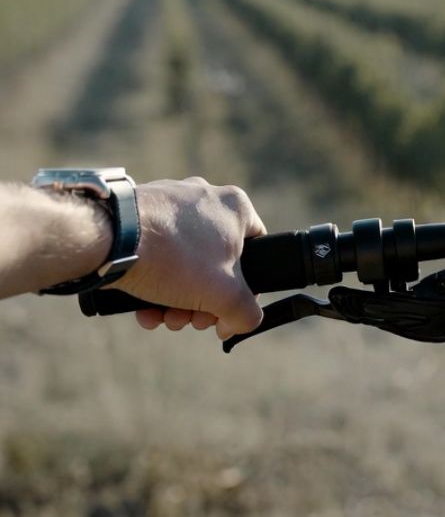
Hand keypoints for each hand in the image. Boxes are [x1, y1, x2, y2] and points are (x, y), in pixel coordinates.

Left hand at [110, 178, 264, 339]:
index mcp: (236, 207)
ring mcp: (168, 202)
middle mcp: (204, 197)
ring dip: (176, 297)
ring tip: (161, 317)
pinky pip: (155, 251)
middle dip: (202, 300)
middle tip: (189, 320)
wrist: (109, 239)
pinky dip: (152, 281)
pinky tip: (142, 307)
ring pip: (183, 260)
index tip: (226, 312)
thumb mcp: (225, 295)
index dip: (246, 288)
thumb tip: (239, 324)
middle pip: (215, 262)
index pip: (258, 249)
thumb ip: (246, 313)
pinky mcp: (137, 212)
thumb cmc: (175, 258)